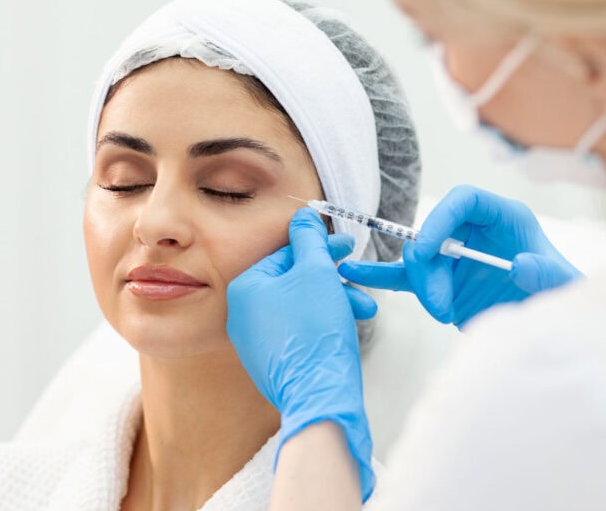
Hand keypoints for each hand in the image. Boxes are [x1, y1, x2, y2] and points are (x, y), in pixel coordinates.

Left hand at [227, 207, 374, 500]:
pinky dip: (323, 323)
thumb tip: (303, 213)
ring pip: (300, 306)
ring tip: (364, 307)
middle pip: (293, 281)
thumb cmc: (316, 328)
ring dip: (334, 300)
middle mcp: (241, 314)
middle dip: (331, 275)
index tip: (346, 242)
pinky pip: (298, 330)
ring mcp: (254, 341)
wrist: (319, 392)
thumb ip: (309, 238)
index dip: (320, 246)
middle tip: (355, 268)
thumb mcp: (316, 271)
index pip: (285, 254)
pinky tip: (349, 324)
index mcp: (244, 288)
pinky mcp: (270, 361)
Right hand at [339, 185, 581, 327]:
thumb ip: (546, 274)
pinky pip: (405, 276)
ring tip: (440, 312)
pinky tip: (353, 273)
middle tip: (439, 305)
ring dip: (420, 286)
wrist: (552, 330)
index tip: (428, 250)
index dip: (441, 218)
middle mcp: (475, 231)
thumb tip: (521, 264)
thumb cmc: (562, 297)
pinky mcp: (440, 281)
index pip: (464, 200)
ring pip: (417, 259)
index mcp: (504, 218)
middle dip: (429, 268)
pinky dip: (380, 276)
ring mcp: (454, 256)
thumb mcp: (564, 287)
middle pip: (434, 233)